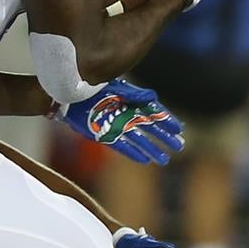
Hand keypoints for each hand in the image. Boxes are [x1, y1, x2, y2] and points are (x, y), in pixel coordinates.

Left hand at [56, 78, 183, 164]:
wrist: (68, 97)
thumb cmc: (92, 88)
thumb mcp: (117, 88)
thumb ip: (136, 94)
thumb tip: (155, 98)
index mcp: (130, 101)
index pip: (153, 113)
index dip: (166, 121)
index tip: (179, 129)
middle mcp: (125, 115)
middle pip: (149, 128)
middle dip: (164, 138)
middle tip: (179, 146)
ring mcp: (115, 126)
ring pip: (138, 140)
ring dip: (152, 149)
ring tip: (164, 159)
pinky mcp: (104, 135)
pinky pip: (122, 146)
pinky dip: (133, 152)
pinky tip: (145, 159)